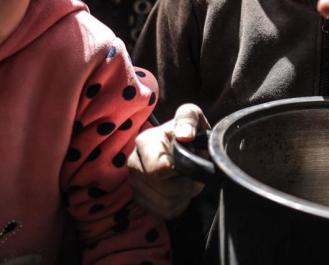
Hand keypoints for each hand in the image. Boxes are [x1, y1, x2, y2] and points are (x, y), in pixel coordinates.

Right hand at [127, 104, 208, 219]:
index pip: (159, 170)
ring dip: (184, 195)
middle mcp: (134, 163)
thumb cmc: (188, 131)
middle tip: (194, 172)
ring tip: (187, 179)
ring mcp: (135, 183)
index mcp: (144, 142)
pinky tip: (180, 189)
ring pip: (165, 204)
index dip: (180, 171)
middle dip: (186, 184)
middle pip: (164, 190)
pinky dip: (179, 204)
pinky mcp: (141, 199)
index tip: (190, 161)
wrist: (185, 147)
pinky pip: (164, 212)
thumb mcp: (192, 117)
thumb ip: (189, 119)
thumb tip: (185, 135)